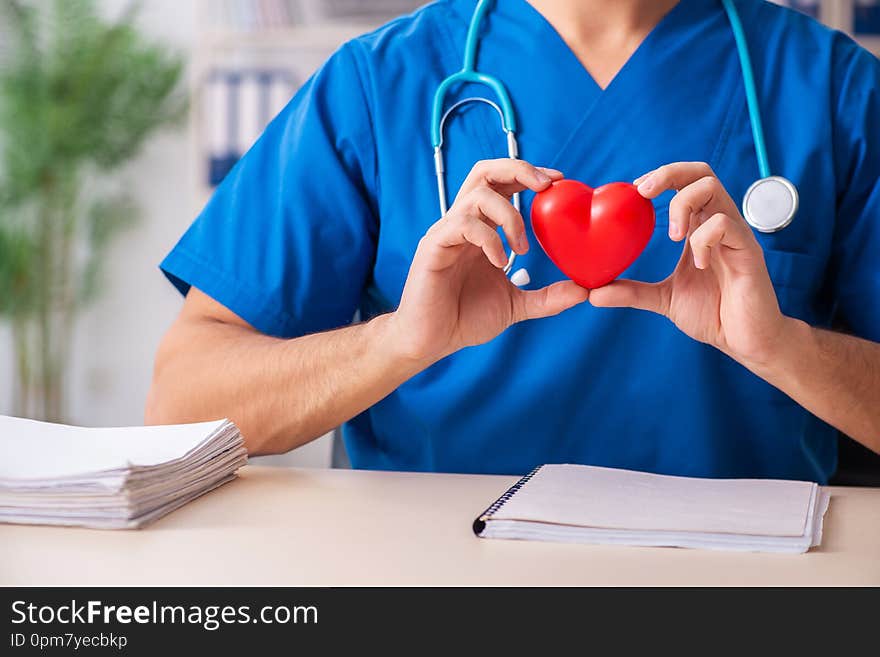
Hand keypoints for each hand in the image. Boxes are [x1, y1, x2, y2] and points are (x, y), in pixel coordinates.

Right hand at [389, 159, 588, 362]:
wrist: (430, 342)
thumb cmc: (464, 319)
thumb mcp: (516, 305)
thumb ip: (548, 297)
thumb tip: (585, 291)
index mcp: (481, 230)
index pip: (502, 184)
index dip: (529, 175)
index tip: (558, 182)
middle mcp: (463, 223)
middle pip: (484, 171)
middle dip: (518, 169)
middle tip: (545, 186)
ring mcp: (446, 232)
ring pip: (478, 195)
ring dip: (509, 215)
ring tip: (522, 247)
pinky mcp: (434, 246)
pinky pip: (463, 224)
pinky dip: (489, 239)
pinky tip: (500, 263)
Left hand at [589, 162, 790, 366]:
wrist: (746, 341)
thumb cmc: (713, 314)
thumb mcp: (663, 300)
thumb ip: (631, 292)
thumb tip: (593, 293)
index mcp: (700, 228)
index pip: (685, 182)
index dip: (659, 178)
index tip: (635, 191)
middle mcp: (719, 223)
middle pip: (701, 172)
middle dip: (669, 174)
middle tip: (645, 194)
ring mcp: (735, 235)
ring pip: (713, 189)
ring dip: (683, 205)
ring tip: (673, 236)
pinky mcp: (749, 252)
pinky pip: (726, 225)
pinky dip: (704, 239)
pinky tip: (698, 263)